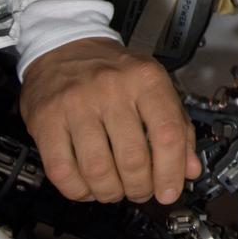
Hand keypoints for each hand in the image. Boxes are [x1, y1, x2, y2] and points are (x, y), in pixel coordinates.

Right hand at [19, 37, 200, 203]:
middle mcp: (112, 88)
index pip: (168, 134)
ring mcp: (76, 104)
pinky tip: (88, 186)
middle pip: (133, 159)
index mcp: (146, 79)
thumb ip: (177, 125)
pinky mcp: (46, 120)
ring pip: (98, 170)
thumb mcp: (154, 85)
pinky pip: (62, 171)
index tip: (170, 191)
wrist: (64, 46)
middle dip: (140, 187)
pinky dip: (78, 190)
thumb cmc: (113, 70)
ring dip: (110, 192)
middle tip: (141, 191)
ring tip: (115, 190)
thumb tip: (191, 168)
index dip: (172, 171)